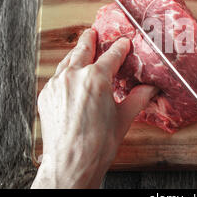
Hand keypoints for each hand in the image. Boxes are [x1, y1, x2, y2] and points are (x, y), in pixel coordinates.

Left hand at [31, 29, 157, 188]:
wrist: (71, 163)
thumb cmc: (97, 144)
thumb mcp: (124, 118)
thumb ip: (138, 98)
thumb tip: (150, 88)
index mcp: (97, 78)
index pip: (112, 55)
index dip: (120, 47)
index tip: (124, 43)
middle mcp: (74, 76)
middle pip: (84, 50)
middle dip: (91, 40)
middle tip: (93, 32)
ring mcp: (57, 84)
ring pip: (67, 60)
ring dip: (76, 53)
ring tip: (81, 48)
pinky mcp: (47, 95)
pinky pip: (57, 75)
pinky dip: (65, 70)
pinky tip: (70, 74)